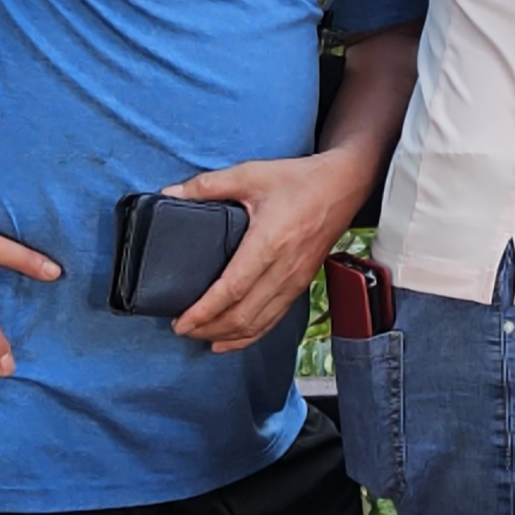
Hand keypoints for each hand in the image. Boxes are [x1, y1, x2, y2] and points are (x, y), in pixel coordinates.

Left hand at [161, 145, 372, 349]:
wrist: (343, 186)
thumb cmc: (299, 180)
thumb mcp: (250, 174)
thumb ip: (208, 185)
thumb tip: (170, 194)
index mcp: (269, 242)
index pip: (232, 289)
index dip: (204, 311)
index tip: (181, 321)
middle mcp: (284, 268)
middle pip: (243, 314)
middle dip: (208, 328)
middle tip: (181, 328)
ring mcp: (294, 280)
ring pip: (258, 323)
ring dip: (227, 335)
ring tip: (200, 335)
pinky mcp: (300, 284)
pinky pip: (273, 319)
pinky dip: (250, 335)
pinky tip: (230, 340)